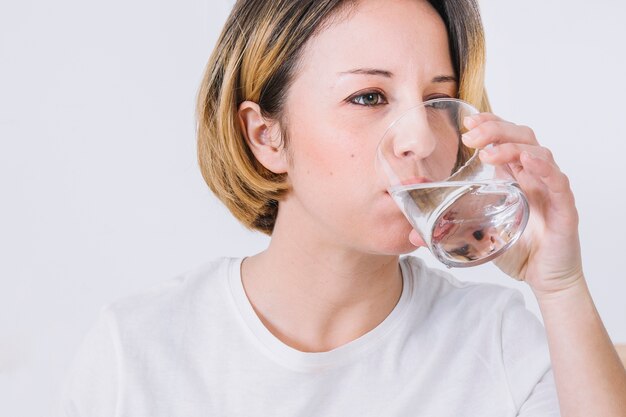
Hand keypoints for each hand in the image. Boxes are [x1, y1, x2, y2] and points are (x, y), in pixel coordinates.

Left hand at [457, 113, 582, 294]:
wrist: (544, 278)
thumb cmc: (516, 251)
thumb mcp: (475, 237)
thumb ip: (446, 233)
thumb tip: (412, 236)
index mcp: (513, 177)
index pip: (505, 138)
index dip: (489, 124)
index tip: (468, 121)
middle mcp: (533, 177)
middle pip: (521, 137)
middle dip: (495, 130)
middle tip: (470, 135)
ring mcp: (550, 189)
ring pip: (538, 153)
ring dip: (512, 147)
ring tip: (487, 153)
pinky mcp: (564, 207)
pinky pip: (558, 180)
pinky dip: (543, 168)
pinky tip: (526, 162)